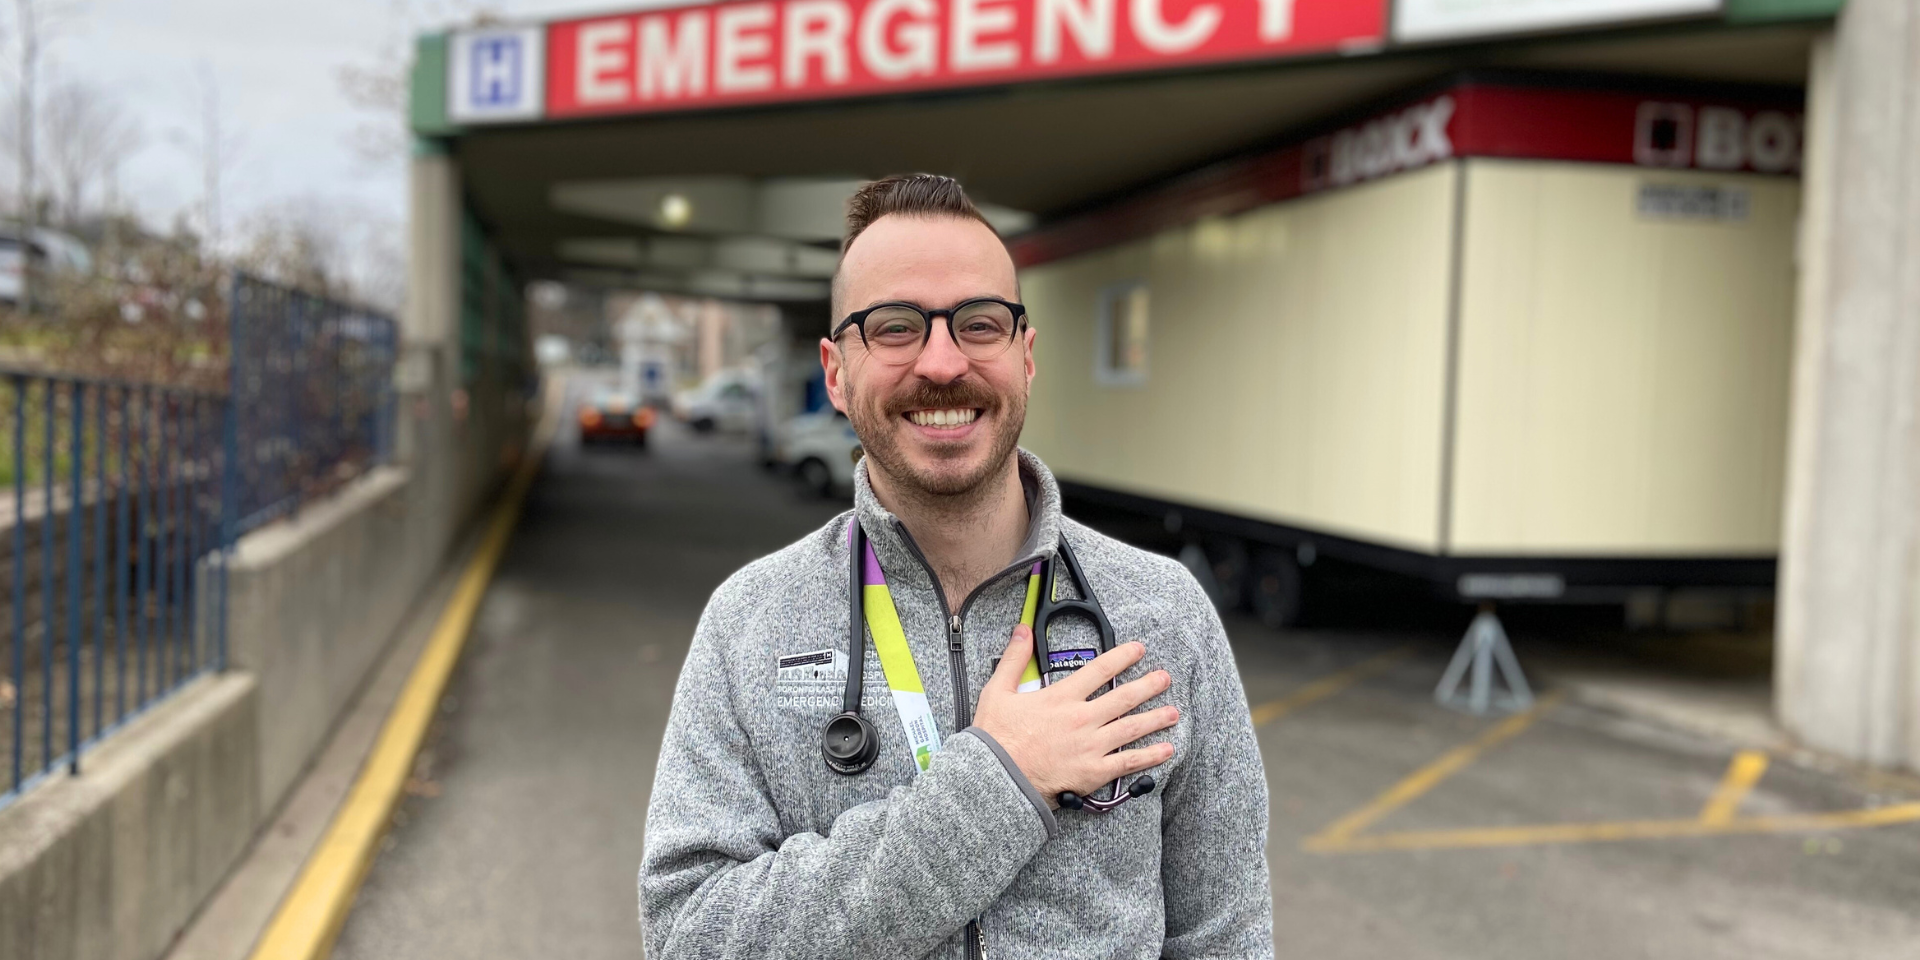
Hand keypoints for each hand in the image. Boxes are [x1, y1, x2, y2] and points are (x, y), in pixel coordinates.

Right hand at [972, 625, 1176, 808]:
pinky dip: (1150, 756)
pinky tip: (1166, 750)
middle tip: (1164, 678)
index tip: (1138, 650)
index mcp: (1061, 698)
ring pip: (1132, 728)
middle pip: (1123, 697)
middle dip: (1148, 685)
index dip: (1122, 657)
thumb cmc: (996, 738)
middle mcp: (1081, 718)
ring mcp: (1091, 746)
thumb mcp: (998, 691)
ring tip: (1173, 712)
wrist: (997, 778)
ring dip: (1155, 718)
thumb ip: (1014, 658)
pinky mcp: (1094, 772)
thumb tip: (1022, 629)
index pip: (1098, 670)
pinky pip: (1128, 763)